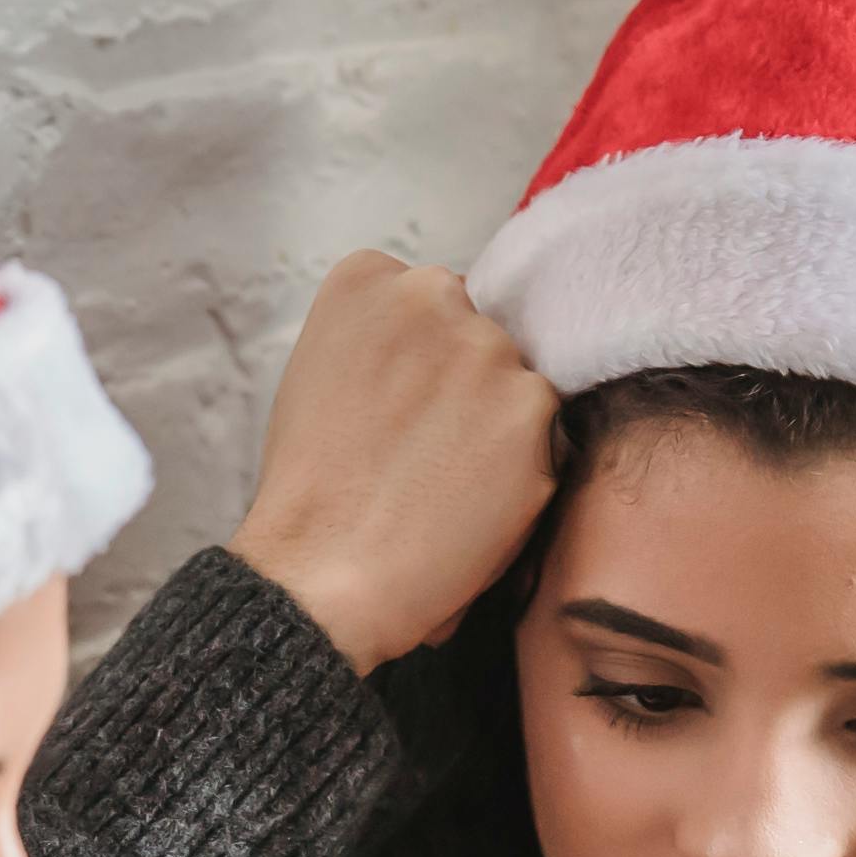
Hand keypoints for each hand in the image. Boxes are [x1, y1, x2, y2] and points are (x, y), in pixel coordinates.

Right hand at [224, 250, 562, 670]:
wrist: (323, 577)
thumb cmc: (312, 492)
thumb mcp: (316, 377)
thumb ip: (379, 342)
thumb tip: (429, 354)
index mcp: (366, 279)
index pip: (426, 300)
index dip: (418, 362)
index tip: (395, 405)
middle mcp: (430, 293)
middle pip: (476, 334)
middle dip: (462, 387)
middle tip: (423, 453)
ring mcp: (486, 348)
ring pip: (513, 381)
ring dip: (494, 427)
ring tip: (443, 486)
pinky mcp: (531, 405)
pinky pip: (544, 433)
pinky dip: (521, 470)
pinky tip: (471, 504)